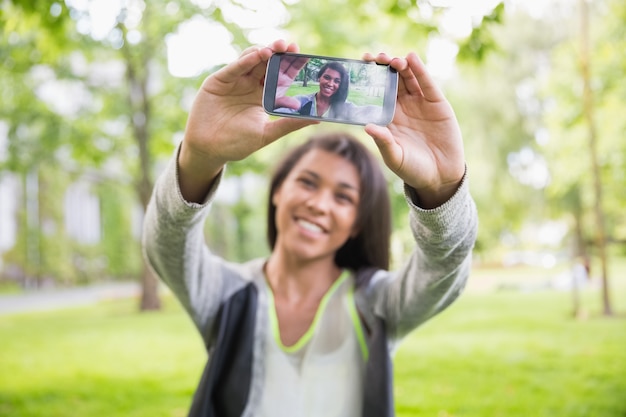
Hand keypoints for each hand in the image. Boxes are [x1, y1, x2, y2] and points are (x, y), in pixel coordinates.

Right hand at [179, 40, 315, 201]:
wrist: (210, 150)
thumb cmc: (237, 143)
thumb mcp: (268, 133)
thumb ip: (290, 124)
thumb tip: (319, 119)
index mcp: (262, 96)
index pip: (278, 76)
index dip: (289, 66)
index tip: (303, 57)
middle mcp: (249, 85)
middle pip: (266, 63)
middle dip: (278, 53)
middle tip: (290, 46)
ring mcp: (234, 81)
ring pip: (250, 60)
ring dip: (263, 52)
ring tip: (275, 49)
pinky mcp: (218, 81)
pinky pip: (234, 68)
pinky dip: (246, 60)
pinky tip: (258, 55)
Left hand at [363, 52, 465, 207]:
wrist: (440, 176)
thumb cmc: (412, 169)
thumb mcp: (395, 157)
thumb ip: (383, 141)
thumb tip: (367, 127)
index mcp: (388, 118)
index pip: (376, 93)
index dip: (369, 80)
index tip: (359, 67)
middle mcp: (402, 107)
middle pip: (391, 81)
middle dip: (382, 67)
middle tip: (374, 58)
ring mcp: (420, 103)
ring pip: (408, 78)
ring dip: (399, 66)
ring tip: (392, 59)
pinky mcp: (437, 103)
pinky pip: (427, 84)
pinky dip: (420, 70)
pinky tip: (412, 58)